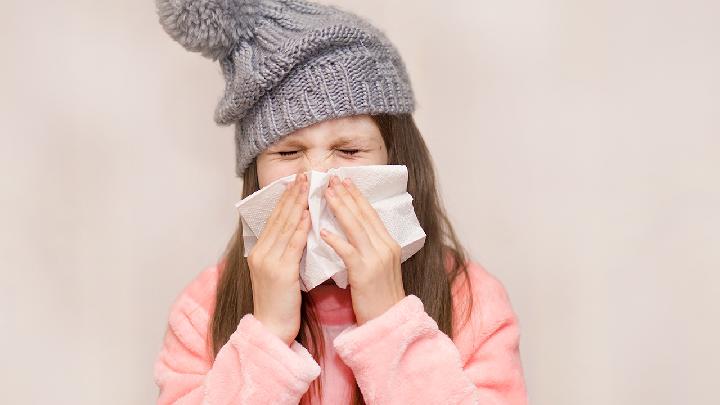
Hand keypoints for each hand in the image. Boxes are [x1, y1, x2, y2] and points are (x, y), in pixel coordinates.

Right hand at [247, 172, 310, 345]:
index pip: (274, 218)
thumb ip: (285, 250)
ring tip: (308, 186)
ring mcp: (269, 261)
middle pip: (279, 217)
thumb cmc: (280, 302)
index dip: (286, 198)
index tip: (297, 181)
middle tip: (304, 175)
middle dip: (292, 194)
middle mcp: (261, 252)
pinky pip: (292, 245)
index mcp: (260, 250)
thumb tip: (299, 229)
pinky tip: (309, 214)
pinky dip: (300, 227)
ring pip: (285, 226)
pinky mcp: (280, 272)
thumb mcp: (279, 271)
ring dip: (298, 204)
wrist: (271, 328)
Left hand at [320, 175, 405, 324]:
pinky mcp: (365, 273)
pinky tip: (322, 231)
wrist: (389, 322)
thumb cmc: (379, 296)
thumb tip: (354, 230)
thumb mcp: (379, 266)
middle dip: (347, 194)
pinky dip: (335, 239)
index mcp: (389, 243)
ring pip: (356, 227)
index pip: (371, 213)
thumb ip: (369, 246)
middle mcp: (385, 247)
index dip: (357, 195)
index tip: (344, 180)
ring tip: (326, 194)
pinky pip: (348, 251)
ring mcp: (376, 259)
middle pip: (363, 214)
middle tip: (332, 178)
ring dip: (340, 208)